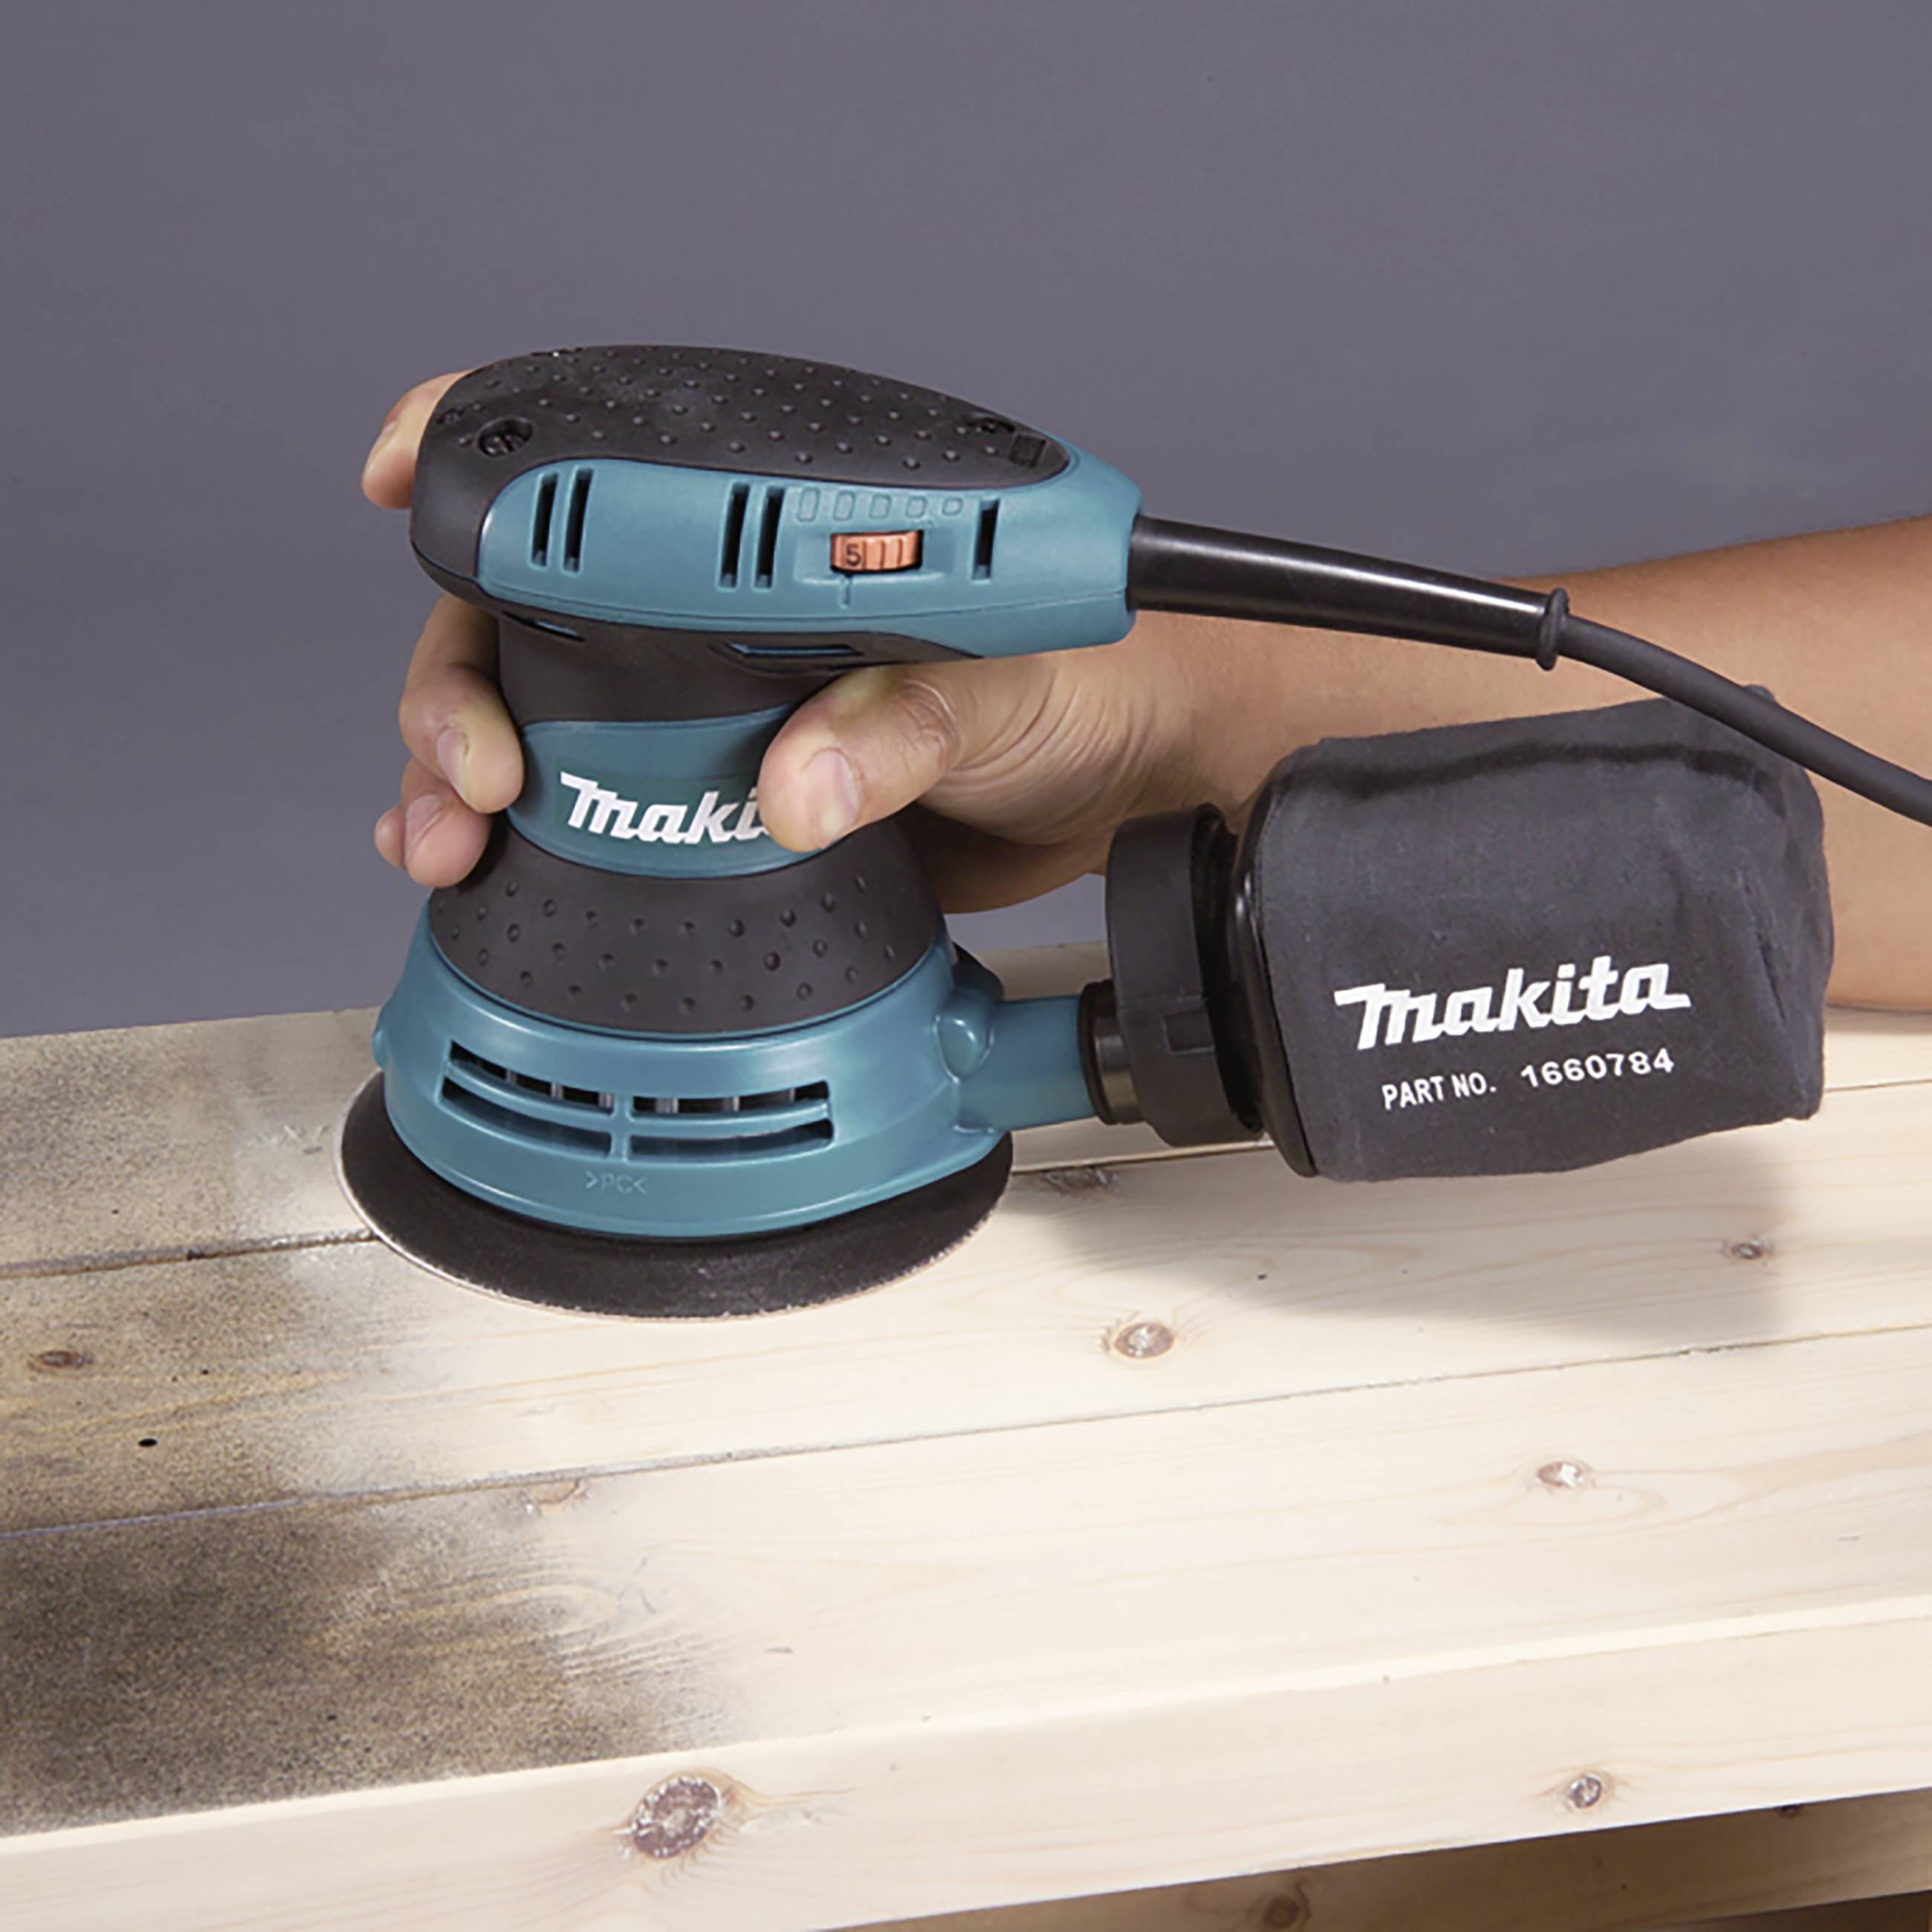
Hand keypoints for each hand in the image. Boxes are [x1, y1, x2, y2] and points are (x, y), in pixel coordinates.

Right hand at [361, 373, 1229, 903]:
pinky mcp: (726, 815)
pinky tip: (482, 874)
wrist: (1132, 792)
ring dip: (458, 776)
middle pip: (529, 620)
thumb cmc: (1092, 688)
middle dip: (454, 683)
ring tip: (449, 838)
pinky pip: (596, 822)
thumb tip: (802, 782)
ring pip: (538, 726)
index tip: (405, 482)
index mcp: (788, 547)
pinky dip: (520, 852)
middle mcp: (730, 626)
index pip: (611, 484)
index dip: (492, 466)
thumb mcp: (1009, 686)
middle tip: (473, 767)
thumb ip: (908, 721)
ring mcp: (718, 722)